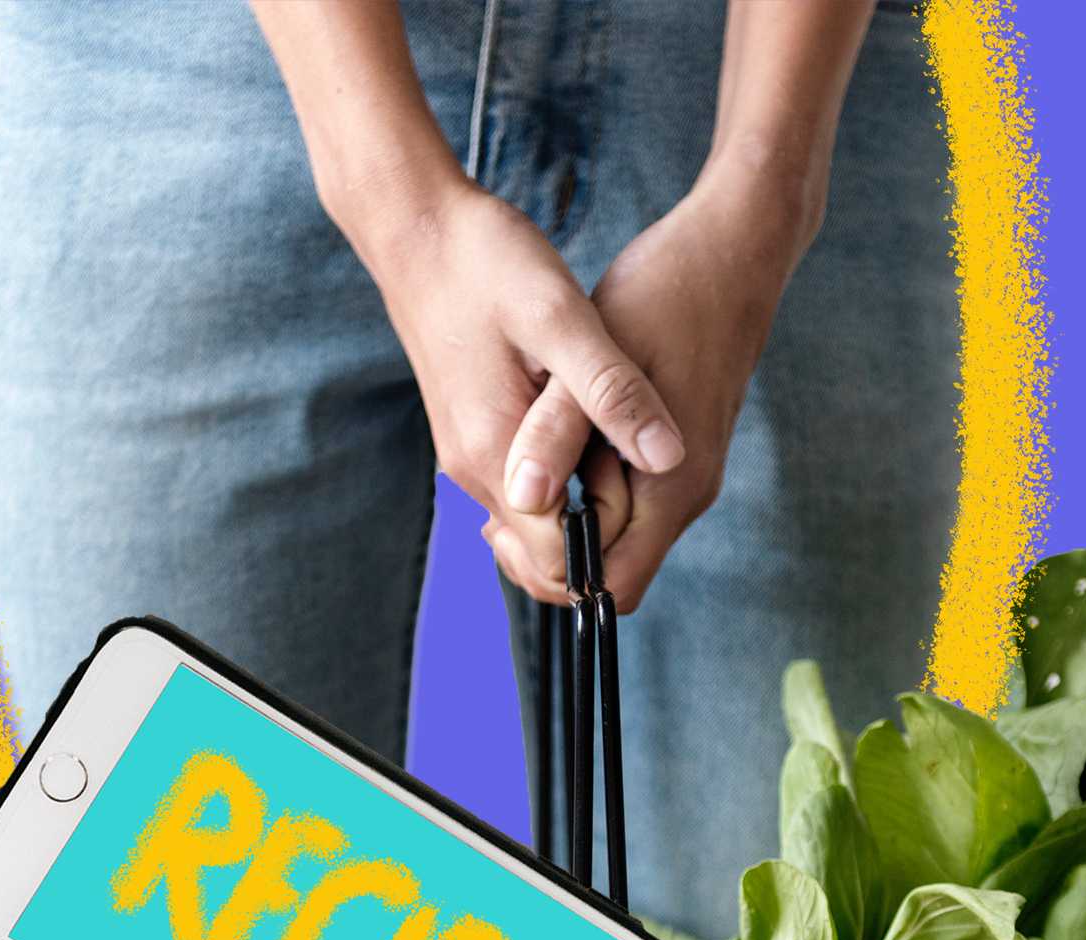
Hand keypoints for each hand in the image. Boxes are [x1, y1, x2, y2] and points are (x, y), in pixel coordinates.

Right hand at [345, 181, 686, 604]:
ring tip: (624, 456)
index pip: (557, 564)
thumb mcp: (563, 317)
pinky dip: (563, 488)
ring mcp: (468, 457)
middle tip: (645, 481)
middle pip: (542, 562)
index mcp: (496, 456)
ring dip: (583, 515)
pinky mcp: (472, 436)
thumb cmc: (487, 263)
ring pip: (532, 532)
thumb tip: (669, 459)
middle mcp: (474, 473)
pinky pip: (522, 495)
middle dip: (600, 544)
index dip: (612, 547)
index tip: (650, 495)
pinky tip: (594, 439)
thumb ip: (612, 391)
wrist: (416, 227)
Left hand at [501, 166, 818, 610]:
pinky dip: (582, 482)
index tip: (501, 520)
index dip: (549, 570)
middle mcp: (685, 495)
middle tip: (502, 486)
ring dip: (564, 510)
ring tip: (522, 457)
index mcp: (670, 488)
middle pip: (609, 570)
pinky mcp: (676, 451)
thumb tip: (523, 499)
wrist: (734, 249)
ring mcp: (685, 475)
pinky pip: (622, 497)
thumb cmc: (667, 291)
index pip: (608, 587)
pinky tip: (552, 435)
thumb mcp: (598, 354)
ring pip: (612, 533)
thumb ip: (560, 431)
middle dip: (550, 543)